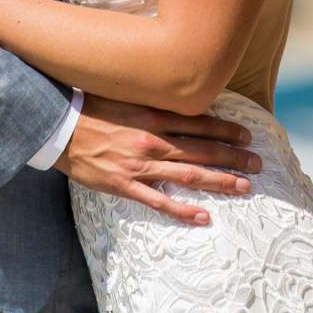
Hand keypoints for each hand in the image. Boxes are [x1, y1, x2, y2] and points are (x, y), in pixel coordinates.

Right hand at [54, 95, 262, 225]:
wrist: (55, 126)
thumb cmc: (89, 106)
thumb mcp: (124, 94)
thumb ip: (152, 100)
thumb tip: (179, 97)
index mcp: (153, 115)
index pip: (200, 122)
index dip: (227, 129)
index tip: (247, 135)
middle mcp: (152, 139)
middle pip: (203, 150)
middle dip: (234, 158)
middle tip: (258, 164)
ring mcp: (139, 165)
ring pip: (189, 175)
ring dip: (220, 182)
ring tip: (245, 188)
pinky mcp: (124, 185)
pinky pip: (159, 201)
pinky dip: (183, 210)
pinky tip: (204, 217)